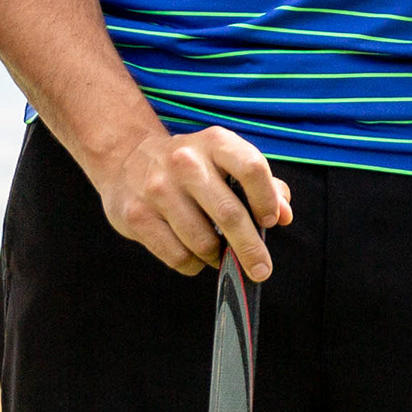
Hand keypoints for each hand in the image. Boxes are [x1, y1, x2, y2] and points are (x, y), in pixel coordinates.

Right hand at [93, 124, 291, 279]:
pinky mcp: (137, 216)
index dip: (267, 199)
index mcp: (214, 142)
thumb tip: (285, 215)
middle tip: (261, 269)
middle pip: (229, 213)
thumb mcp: (226, 159)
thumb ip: (262, 184)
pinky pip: (177, 256)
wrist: (126, 158)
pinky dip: (193, 264)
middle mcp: (185, 162)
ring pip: (202, 242)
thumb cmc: (191, 166)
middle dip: (250, 249)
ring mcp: (157, 189)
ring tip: (218, 253)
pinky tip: (194, 254)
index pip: (252, 168)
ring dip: (217, 256)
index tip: (270, 221)